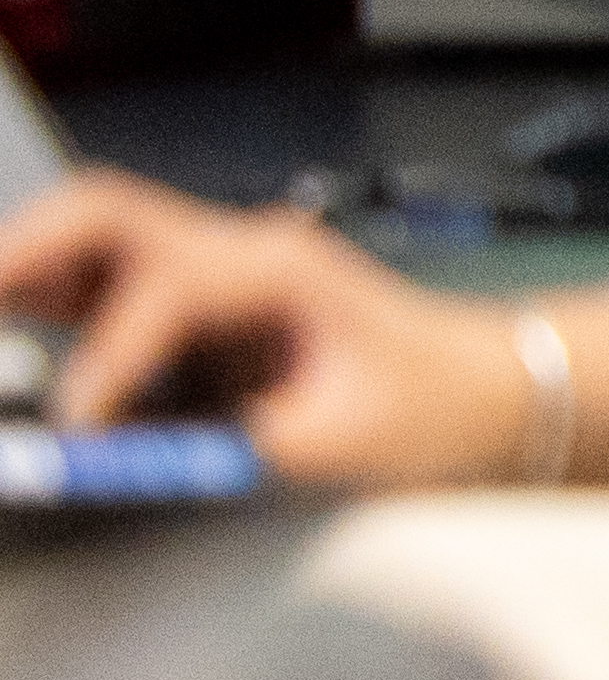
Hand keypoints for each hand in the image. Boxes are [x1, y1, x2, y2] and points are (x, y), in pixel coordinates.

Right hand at [0, 174, 608, 491]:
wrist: (489, 387)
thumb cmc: (433, 409)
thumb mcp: (343, 445)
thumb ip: (234, 452)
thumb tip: (126, 467)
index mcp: (285, 270)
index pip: (167, 289)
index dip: (110, 360)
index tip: (78, 427)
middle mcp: (239, 247)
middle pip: (105, 213)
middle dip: (19, 255)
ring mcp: (212, 263)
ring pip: (89, 231)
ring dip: (18, 263)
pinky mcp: (192, 299)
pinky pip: (96, 277)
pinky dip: (37, 292)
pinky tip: (6, 321)